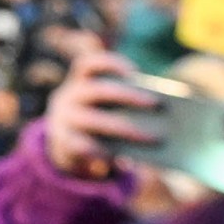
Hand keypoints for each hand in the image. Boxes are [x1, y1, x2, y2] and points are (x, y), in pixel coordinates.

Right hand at [42, 51, 158, 179]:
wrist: (68, 145)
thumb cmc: (100, 119)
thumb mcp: (107, 107)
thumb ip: (125, 104)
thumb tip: (159, 115)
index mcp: (81, 82)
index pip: (88, 64)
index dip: (109, 64)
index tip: (134, 72)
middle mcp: (69, 97)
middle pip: (97, 90)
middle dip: (128, 95)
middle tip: (156, 103)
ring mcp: (64, 120)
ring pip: (94, 120)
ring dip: (126, 129)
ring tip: (154, 138)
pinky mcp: (64, 143)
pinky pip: (85, 146)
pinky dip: (106, 151)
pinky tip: (126, 159)